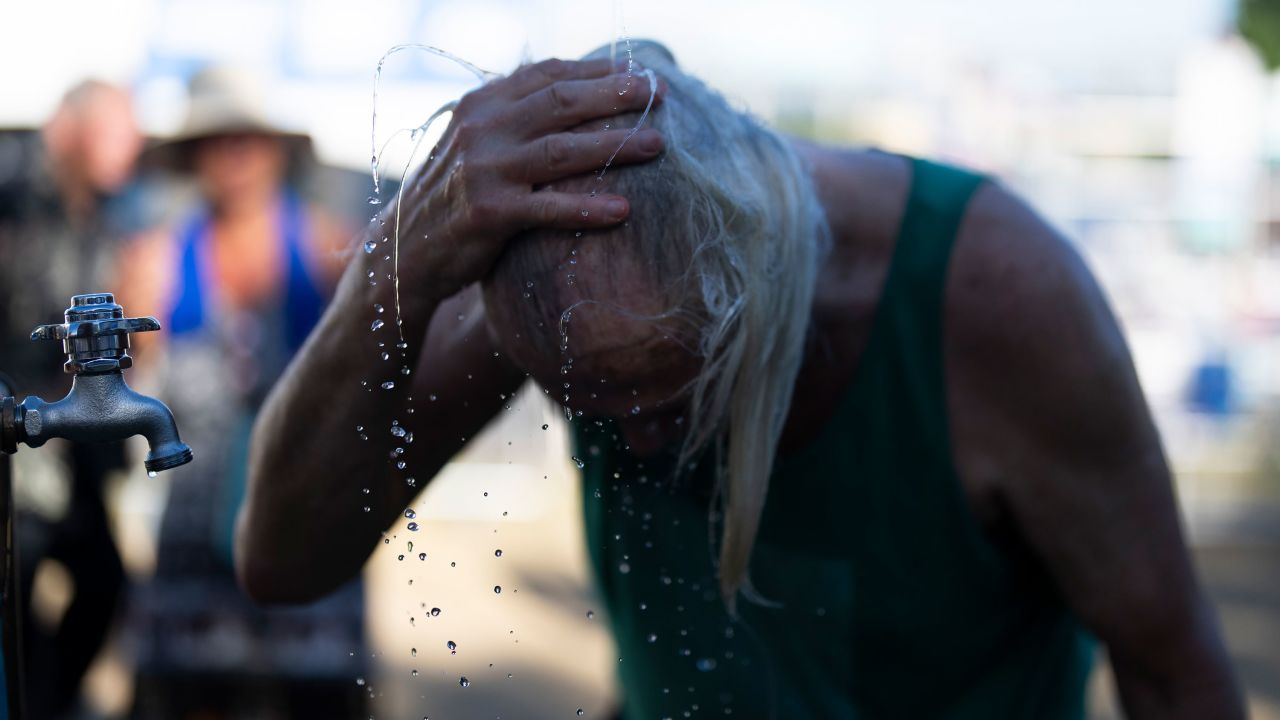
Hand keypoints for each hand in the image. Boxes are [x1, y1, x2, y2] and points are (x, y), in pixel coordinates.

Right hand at [393, 58, 665, 299]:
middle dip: (615, 96)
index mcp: (482, 104)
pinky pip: (549, 208)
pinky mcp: (489, 214)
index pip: (548, 75)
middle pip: (561, 103)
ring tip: (657, 146)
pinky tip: (623, 211)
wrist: (404, 250)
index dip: (597, 71)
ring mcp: (484, 171)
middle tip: (658, 94)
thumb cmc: (455, 196)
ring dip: (614, 146)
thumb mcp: (476, 144)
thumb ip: (515, 118)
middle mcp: (482, 129)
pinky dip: (588, 208)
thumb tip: (576, 94)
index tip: (640, 73)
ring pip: (562, 150)